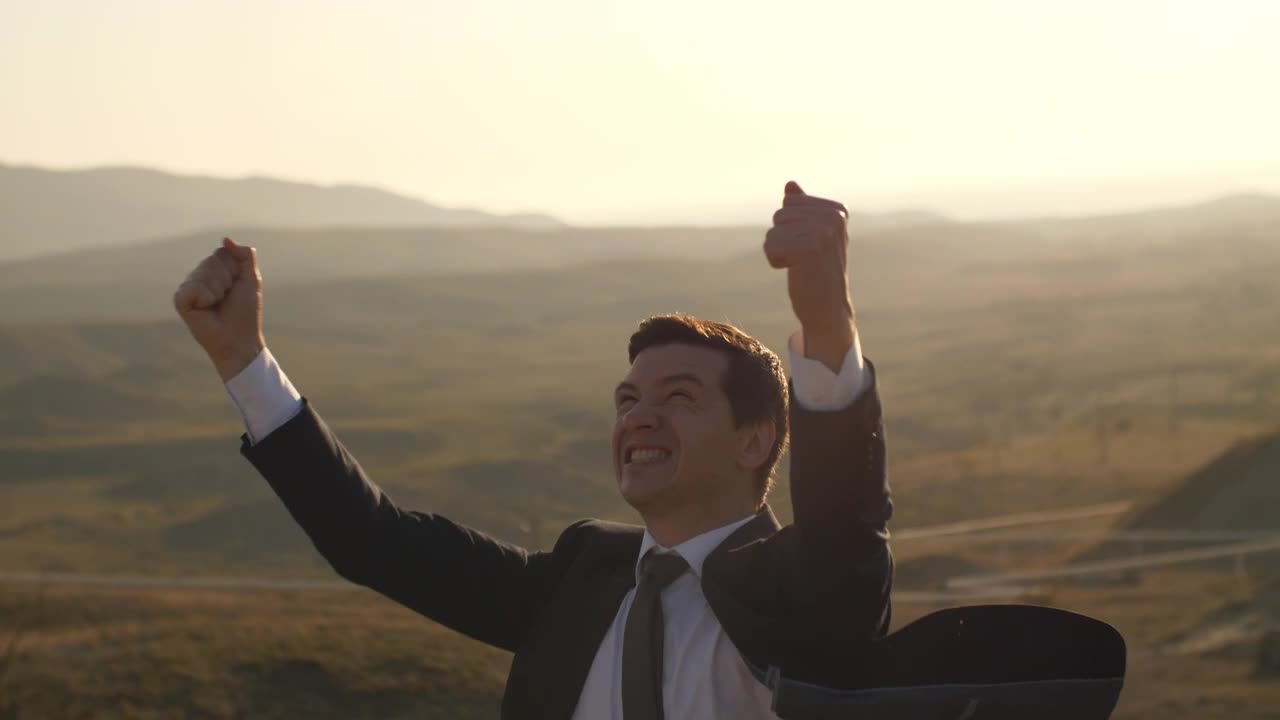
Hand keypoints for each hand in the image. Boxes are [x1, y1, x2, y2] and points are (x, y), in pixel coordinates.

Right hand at [173, 237, 265, 381]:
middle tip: (227, 298)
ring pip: (204, 272)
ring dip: (218, 289)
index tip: (237, 286)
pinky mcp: (180, 300)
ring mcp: (188, 288)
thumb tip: (226, 238)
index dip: (235, 269)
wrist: (239, 338)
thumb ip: (244, 256)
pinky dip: (206, 297)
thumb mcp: (251, 279)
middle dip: (227, 279)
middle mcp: (199, 277)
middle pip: (212, 260)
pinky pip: (193, 286)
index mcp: (215, 271)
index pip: (222, 252)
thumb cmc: (246, 312)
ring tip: (218, 304)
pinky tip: (206, 308)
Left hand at [763, 181, 855, 371]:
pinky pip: (770, 245)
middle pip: (780, 214)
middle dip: (783, 238)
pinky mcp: (809, 249)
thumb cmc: (817, 271)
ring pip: (773, 230)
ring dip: (779, 251)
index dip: (791, 227)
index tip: (810, 246)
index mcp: (837, 210)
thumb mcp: (812, 235)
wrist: (828, 309)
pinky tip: (796, 271)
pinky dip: (776, 261)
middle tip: (805, 258)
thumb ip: (802, 209)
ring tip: (801, 265)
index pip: (789, 202)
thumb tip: (790, 184)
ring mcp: (823, 232)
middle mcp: (834, 217)